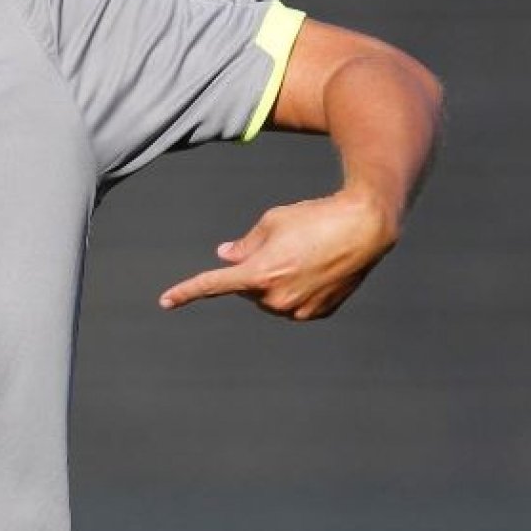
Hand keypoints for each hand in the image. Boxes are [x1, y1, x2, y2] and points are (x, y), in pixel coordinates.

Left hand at [157, 189, 398, 320]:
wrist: (366, 227)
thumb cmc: (315, 217)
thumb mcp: (272, 221)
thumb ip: (244, 244)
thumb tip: (224, 257)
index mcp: (258, 274)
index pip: (213, 284)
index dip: (186, 292)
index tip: (165, 301)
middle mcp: (276, 298)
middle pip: (247, 288)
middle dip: (253, 271)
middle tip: (281, 246)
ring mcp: (299, 310)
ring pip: (270, 298)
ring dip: (275, 282)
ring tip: (304, 254)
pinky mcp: (319, 314)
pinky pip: (294, 305)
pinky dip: (297, 290)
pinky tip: (317, 269)